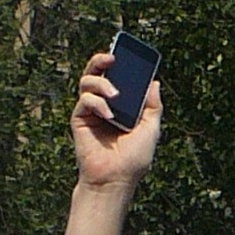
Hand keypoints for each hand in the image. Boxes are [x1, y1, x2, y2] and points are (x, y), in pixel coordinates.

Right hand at [70, 48, 160, 191]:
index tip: (127, 54)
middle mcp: (105, 104)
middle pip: (98, 73)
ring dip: (101, 83)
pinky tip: (107, 114)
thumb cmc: (133, 160)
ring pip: (87, 82)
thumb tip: (154, 82)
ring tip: (114, 94)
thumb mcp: (150, 130)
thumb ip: (153, 107)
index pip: (119, 78)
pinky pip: (84, 100)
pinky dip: (96, 102)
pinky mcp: (80, 119)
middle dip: (102, 61)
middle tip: (112, 58)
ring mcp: (91, 111)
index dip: (121, 64)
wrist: (114, 180)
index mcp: (122, 105)